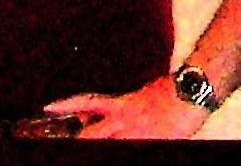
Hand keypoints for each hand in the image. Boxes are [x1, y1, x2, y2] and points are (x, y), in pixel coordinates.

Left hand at [43, 75, 211, 139]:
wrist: (192, 89)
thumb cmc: (172, 90)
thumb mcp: (142, 94)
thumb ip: (124, 108)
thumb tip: (109, 117)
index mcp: (123, 104)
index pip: (88, 101)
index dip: (66, 104)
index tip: (47, 107)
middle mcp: (126, 118)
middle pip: (93, 134)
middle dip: (79, 140)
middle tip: (62, 144)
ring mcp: (138, 132)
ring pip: (109, 144)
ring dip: (101, 145)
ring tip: (97, 143)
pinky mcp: (152, 142)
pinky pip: (134, 149)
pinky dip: (129, 149)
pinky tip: (134, 146)